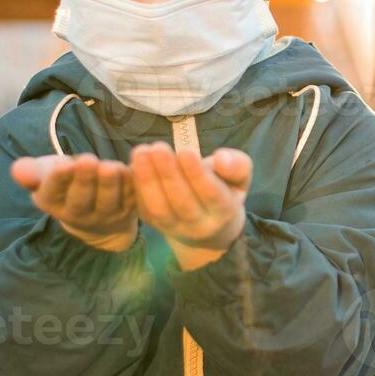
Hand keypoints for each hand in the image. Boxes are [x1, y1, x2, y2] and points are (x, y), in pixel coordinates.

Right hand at [11, 153, 138, 251]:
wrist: (94, 209)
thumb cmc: (65, 183)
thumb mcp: (46, 174)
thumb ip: (32, 171)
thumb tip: (17, 170)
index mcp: (52, 203)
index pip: (52, 194)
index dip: (58, 180)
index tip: (62, 165)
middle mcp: (78, 215)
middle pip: (81, 200)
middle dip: (84, 180)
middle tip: (87, 160)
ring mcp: (105, 215)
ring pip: (108, 201)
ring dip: (109, 184)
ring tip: (109, 167)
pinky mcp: (128, 211)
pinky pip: (131, 198)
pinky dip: (132, 184)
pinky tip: (131, 168)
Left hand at [130, 142, 251, 268]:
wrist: (208, 226)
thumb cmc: (224, 190)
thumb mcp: (240, 177)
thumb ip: (237, 165)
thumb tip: (220, 159)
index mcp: (224, 211)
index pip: (211, 194)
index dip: (197, 174)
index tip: (185, 151)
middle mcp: (199, 225)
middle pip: (182, 202)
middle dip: (168, 174)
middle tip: (158, 147)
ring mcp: (175, 228)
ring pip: (159, 208)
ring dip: (147, 179)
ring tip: (141, 152)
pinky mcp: (155, 225)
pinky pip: (144, 208)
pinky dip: (137, 186)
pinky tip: (134, 163)